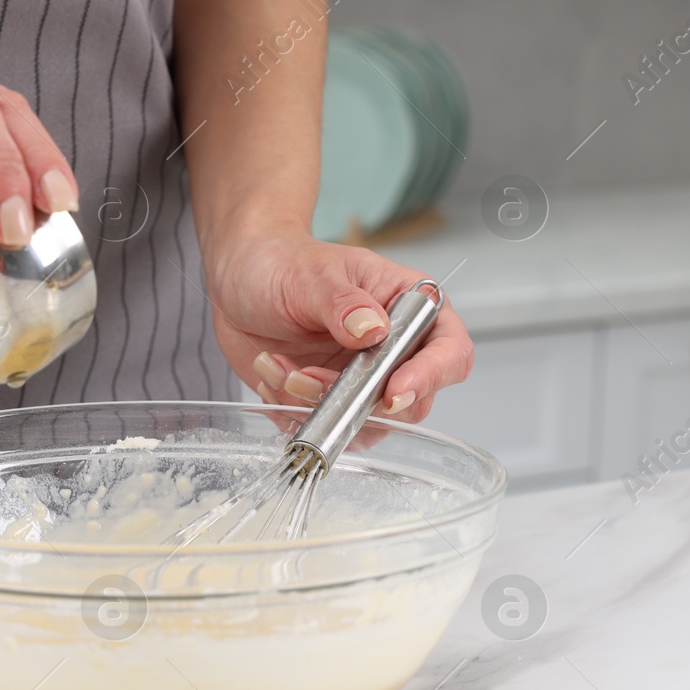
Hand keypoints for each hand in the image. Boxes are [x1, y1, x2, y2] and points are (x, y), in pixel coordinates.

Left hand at [201, 231, 473, 423]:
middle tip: (309, 377)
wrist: (240, 278)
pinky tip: (272, 370)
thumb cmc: (284, 263)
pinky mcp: (332, 402)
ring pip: (365, 423)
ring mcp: (364, 381)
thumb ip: (343, 304)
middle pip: (412, 403)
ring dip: (317, 406)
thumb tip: (373, 330)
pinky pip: (325, 427)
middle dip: (357, 399)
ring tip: (283, 368)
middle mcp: (395, 350)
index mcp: (409, 307)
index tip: (393, 391)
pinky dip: (291, 408)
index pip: (449, 350)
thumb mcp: (312, 276)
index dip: (430, 376)